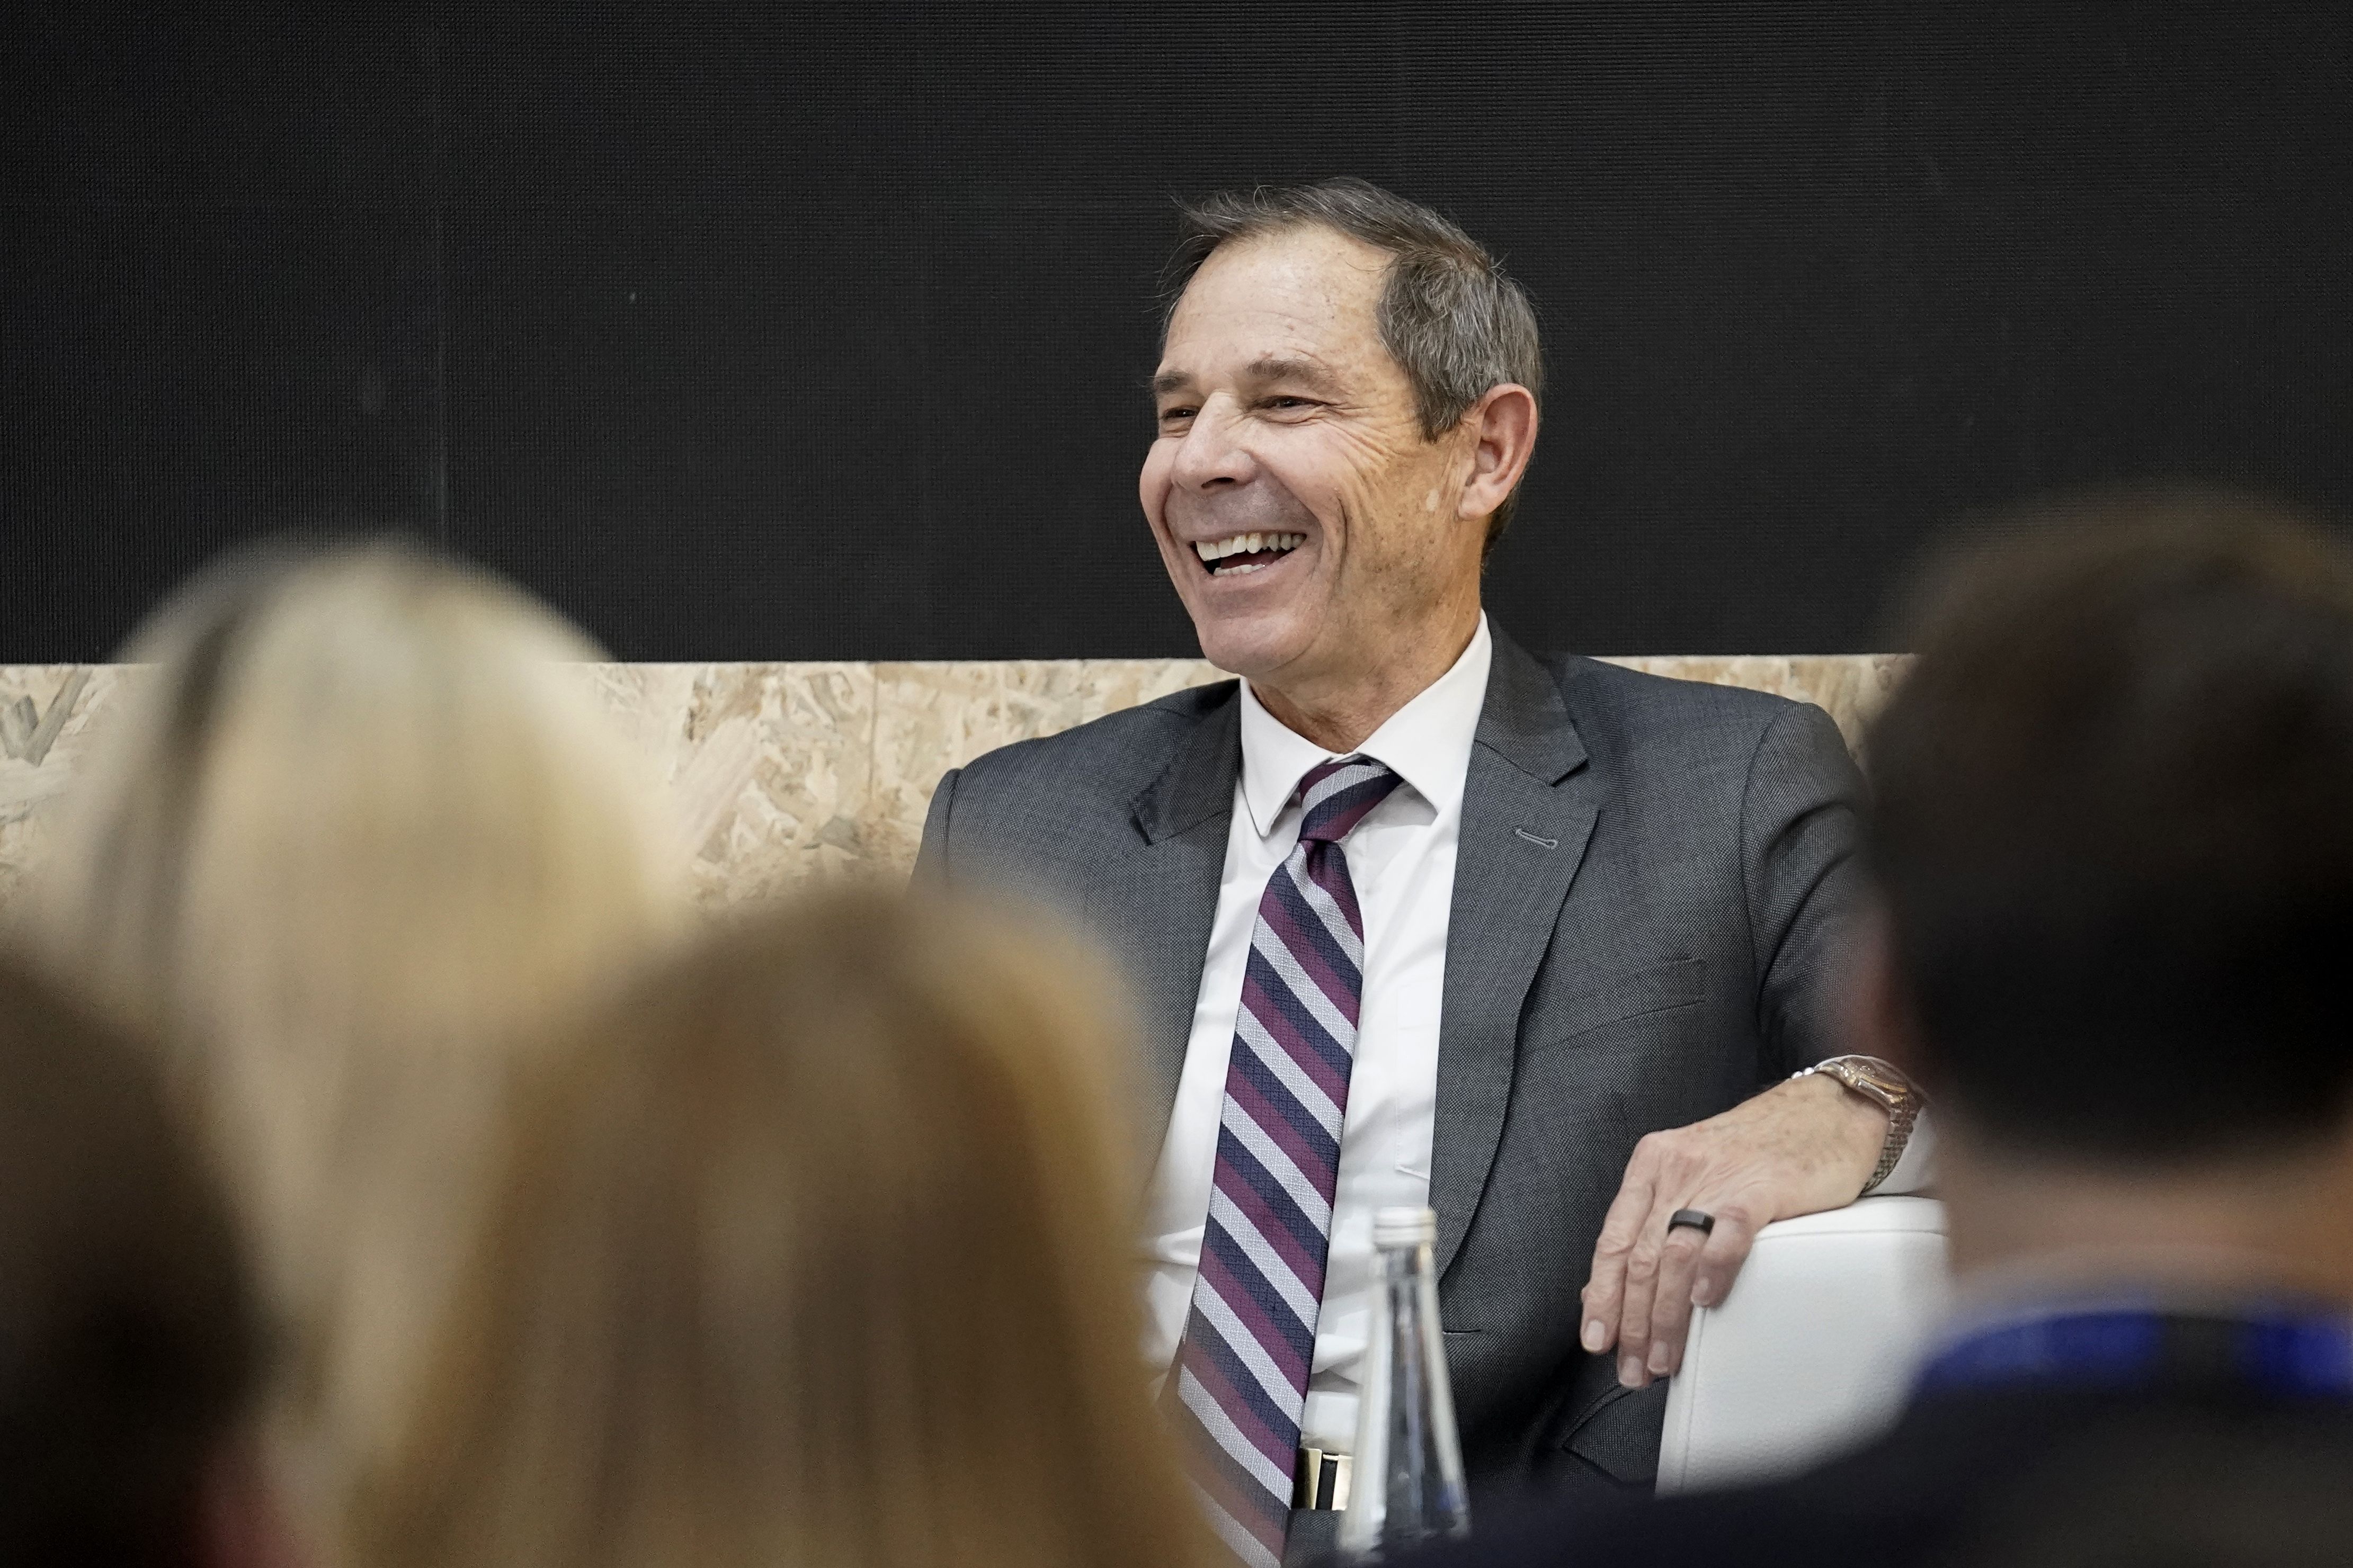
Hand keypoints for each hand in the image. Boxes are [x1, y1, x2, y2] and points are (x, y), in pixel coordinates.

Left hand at [1578, 1073, 1885, 1388]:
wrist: (1826, 1112)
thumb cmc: (1759, 1151)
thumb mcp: (1692, 1176)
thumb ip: (1654, 1223)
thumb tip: (1612, 1286)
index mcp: (1652, 1166)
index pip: (1613, 1241)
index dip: (1601, 1295)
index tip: (1598, 1340)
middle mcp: (1676, 1170)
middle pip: (1641, 1257)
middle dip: (1632, 1321)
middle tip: (1633, 1368)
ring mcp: (1718, 1178)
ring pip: (1674, 1255)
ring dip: (1665, 1316)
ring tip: (1664, 1358)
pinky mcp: (1762, 1188)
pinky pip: (1728, 1233)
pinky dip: (1712, 1270)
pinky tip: (1705, 1303)